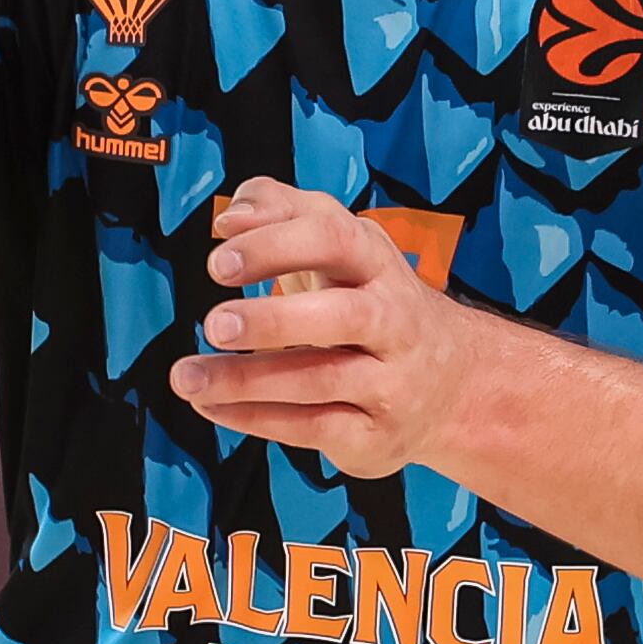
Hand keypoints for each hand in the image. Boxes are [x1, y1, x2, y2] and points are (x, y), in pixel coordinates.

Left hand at [175, 179, 487, 477]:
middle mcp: (392, 318)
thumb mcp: (338, 245)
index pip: (333, 239)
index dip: (275, 245)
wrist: (454, 381)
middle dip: (273, 320)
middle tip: (216, 324)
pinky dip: (257, 418)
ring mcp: (389, 379)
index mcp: (376, 261)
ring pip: (320, 379)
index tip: (219, 261)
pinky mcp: (375, 432)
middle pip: (342, 315)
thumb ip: (281, 211)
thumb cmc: (369, 299)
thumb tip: (230, 215)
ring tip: (188, 377)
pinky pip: (312, 427)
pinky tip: (213, 406)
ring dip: (246, 380)